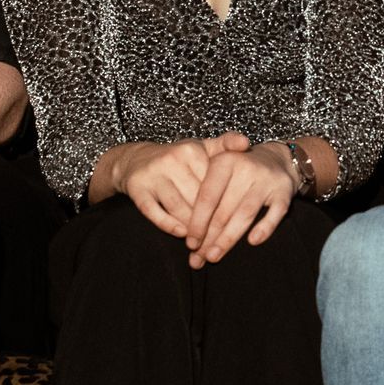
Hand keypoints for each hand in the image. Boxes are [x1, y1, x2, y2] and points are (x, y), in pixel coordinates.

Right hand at [115, 133, 250, 238]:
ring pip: (177, 206)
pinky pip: (153, 211)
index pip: (213, 184)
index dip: (224, 205)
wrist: (136, 160)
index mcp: (191, 150)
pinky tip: (181, 233)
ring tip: (203, 241)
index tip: (235, 221)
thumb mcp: (202, 148)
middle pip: (196, 197)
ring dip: (191, 226)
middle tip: (220, 239)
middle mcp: (171, 160)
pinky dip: (168, 224)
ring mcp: (153, 174)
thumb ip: (226, 145)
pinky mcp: (138, 188)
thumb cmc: (179, 159)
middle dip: (209, 221)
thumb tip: (246, 143)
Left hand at [185, 140, 297, 268]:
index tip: (190, 244)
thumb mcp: (219, 172)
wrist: (277, 158)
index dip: (197, 223)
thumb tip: (187, 235)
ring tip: (213, 257)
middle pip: (224, 210)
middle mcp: (245, 168)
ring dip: (228, 239)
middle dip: (209, 238)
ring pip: (244, 214)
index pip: (207, 197)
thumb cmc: (239, 172)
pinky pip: (275, 213)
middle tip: (198, 258)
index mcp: (224, 162)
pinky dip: (265, 228)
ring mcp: (266, 180)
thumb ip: (203, 197)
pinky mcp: (284, 191)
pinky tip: (253, 241)